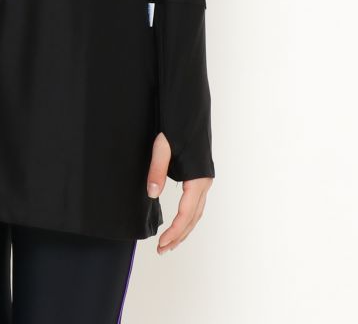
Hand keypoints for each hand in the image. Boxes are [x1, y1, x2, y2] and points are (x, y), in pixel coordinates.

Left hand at [146, 131, 212, 254]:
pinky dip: (188, 215)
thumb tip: (152, 195)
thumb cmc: (176, 124)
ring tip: (170, 241)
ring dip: (185, 228)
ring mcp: (204, 178)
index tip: (161, 244)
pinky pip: (196, 201)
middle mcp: (204, 181)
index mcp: (198, 179)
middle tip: (163, 250)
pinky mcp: (200, 173)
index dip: (174, 231)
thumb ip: (157, 170)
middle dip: (179, 236)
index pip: (186, 214)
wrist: (189, 107)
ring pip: (197, 211)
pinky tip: (179, 218)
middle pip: (194, 218)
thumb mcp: (162, 146)